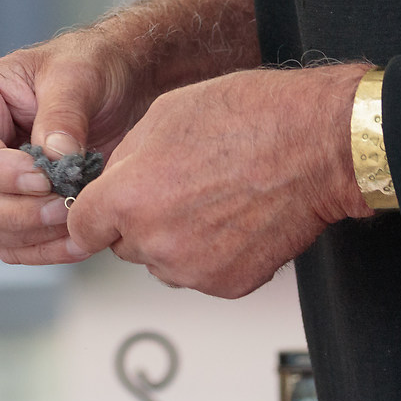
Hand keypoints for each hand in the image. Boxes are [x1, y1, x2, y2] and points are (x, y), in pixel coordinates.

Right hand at [0, 29, 148, 264]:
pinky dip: (42, 251)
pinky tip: (78, 241)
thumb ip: (64, 112)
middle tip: (63, 207)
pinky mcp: (3, 209)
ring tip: (77, 222)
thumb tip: (54, 157)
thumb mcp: (79, 74)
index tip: (45, 178)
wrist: (115, 88)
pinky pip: (9, 244)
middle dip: (13, 212)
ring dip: (30, 235)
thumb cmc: (87, 67)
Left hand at [64, 64, 369, 296]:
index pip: (82, 228)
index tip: (101, 212)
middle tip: (176, 188)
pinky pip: (201, 274)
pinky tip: (234, 218)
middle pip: (124, 245)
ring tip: (211, 198)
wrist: (318, 146)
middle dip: (138, 221)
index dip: (92, 215)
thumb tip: (113, 182)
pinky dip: (211, 254)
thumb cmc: (249, 119)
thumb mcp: (164, 115)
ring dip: (173, 240)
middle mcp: (155, 241)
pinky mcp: (229, 285)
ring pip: (162, 262)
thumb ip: (126, 160)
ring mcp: (193, 269)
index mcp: (128, 197)